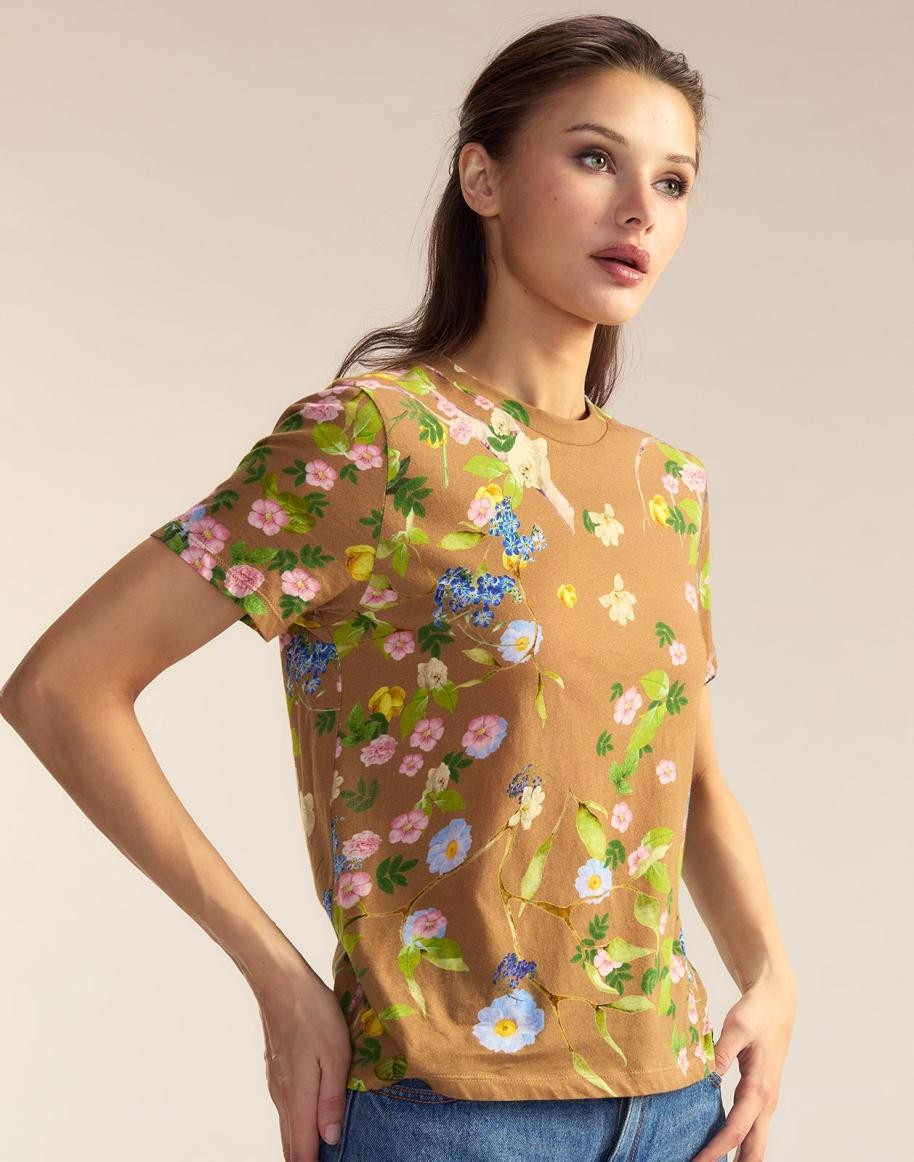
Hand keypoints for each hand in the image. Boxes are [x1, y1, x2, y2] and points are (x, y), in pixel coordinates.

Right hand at [256, 957, 352, 1161]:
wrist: (280, 983)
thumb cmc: (313, 1013)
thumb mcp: (335, 1055)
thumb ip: (332, 1099)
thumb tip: (331, 1140)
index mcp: (298, 1099)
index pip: (302, 1152)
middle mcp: (282, 1098)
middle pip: (291, 1145)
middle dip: (307, 1160)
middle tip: (328, 1161)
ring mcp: (277, 1085)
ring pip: (288, 1128)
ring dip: (303, 1145)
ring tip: (322, 1151)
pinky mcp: (277, 1072)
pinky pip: (287, 1110)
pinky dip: (298, 1125)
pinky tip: (312, 1122)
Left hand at [691, 969, 796, 1161]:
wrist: (777, 1002)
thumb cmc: (756, 1012)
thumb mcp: (736, 1028)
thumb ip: (721, 1054)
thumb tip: (706, 1078)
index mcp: (759, 1088)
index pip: (736, 1130)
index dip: (716, 1150)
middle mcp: (766, 1100)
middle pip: (753, 1148)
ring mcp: (766, 1100)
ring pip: (754, 1141)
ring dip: (737, 1157)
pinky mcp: (760, 1095)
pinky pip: (751, 1128)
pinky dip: (739, 1143)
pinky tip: (721, 1146)